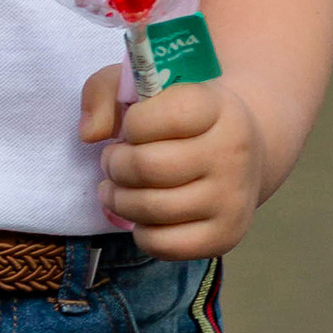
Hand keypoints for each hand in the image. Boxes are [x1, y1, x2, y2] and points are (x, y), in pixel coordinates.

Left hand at [79, 64, 268, 257]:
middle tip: (115, 161)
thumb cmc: (184, 120)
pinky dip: (141, 232)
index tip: (134, 126)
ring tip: (118, 187)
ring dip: (118, 199)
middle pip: (148, 167)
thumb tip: (90, 134)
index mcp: (217, 107)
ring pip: (150, 208)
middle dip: (115, 165)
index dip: (133, 123)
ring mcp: (232, 199)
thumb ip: (104, 91)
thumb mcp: (148, 87)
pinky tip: (143, 216)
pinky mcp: (224, 236)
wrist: (242, 157)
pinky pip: (162, 244)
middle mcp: (232, 153)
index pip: (165, 115)